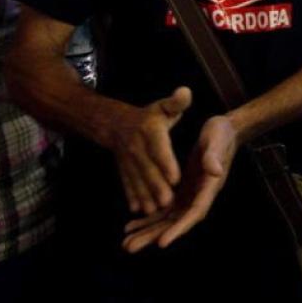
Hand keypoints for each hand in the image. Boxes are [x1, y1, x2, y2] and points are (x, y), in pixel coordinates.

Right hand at [105, 86, 191, 215]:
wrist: (116, 124)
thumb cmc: (149, 116)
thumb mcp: (163, 107)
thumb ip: (176, 102)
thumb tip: (185, 91)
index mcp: (150, 131)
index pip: (159, 149)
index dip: (167, 163)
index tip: (176, 178)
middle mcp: (137, 147)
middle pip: (148, 169)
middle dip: (157, 186)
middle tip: (168, 201)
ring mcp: (128, 161)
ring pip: (137, 180)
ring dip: (144, 196)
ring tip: (153, 211)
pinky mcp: (123, 171)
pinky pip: (127, 184)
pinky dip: (131, 197)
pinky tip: (136, 210)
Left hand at [122, 114, 236, 252]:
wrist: (224, 130)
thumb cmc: (221, 133)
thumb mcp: (217, 139)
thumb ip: (214, 156)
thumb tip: (215, 171)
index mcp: (209, 187)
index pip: (194, 213)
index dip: (179, 229)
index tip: (161, 243)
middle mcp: (199, 197)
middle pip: (176, 223)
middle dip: (153, 236)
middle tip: (130, 248)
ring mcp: (190, 195)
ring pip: (167, 219)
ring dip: (147, 231)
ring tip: (126, 243)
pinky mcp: (181, 191)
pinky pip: (163, 209)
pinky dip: (148, 218)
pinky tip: (131, 226)